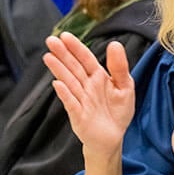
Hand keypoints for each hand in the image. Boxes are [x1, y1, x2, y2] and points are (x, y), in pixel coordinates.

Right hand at [43, 33, 133, 158]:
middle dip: (62, 54)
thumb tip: (114, 44)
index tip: (65, 36)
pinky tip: (58, 84)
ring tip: (48, 57)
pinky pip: (71, 103)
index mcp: (98, 77)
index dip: (76, 47)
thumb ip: (119, 67)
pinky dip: (64, 94)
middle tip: (50, 40)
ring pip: (69, 82)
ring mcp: (81, 100)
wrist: (112, 138)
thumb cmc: (117, 112)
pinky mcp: (78, 116)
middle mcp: (86, 86)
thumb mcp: (125, 86)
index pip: (85, 59)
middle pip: (73, 67)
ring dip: (59, 70)